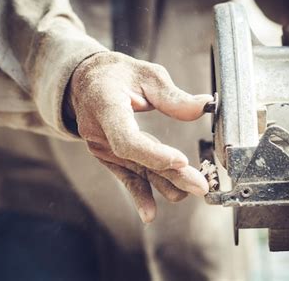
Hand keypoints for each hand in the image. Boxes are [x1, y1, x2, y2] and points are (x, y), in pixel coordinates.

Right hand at [66, 52, 210, 222]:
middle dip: (169, 174)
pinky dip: (139, 194)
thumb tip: (203, 108)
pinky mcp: (108, 156)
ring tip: (189, 192)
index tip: (181, 161)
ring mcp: (101, 147)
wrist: (85, 82)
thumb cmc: (116, 74)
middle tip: (200, 184)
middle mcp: (99, 132)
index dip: (153, 154)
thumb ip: (172, 96)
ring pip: (136, 170)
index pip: (126, 138)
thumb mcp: (146, 74)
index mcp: (105, 106)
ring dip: (163, 183)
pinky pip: (125, 176)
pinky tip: (150, 213)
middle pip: (136, 160)